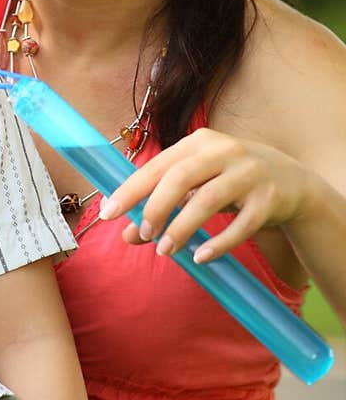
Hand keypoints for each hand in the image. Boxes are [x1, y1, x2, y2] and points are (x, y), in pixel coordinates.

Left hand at [98, 127, 306, 263]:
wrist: (292, 181)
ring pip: (209, 199)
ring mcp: (249, 173)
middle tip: (143, 234)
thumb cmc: (230, 180)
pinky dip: (219, 242)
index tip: (108, 214)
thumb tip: (128, 235)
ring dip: (183, 227)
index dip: (131, 190)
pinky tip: (201, 257)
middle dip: (157, 207)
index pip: (157, 165)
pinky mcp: (269, 199)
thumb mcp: (196, 186)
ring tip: (166, 250)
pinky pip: (242, 224)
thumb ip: (163, 206)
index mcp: (198, 142)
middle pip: (181, 177)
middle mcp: (223, 151)